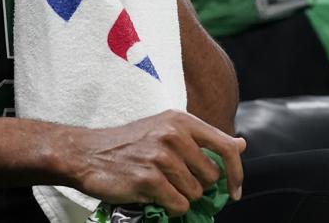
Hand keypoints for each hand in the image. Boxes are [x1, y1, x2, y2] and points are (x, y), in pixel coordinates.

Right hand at [72, 110, 245, 215]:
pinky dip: (169, 207)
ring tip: (158, 185)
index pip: (225, 147)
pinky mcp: (149, 179)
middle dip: (197, 186)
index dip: (236, 172)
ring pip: (195, 193)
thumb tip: (241, 144)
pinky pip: (179, 205)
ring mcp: (161, 156)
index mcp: (181, 120)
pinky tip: (153, 195)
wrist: (87, 153)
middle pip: (211, 176)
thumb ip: (203, 139)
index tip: (235, 190)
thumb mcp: (166, 129)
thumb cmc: (129, 144)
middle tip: (174, 181)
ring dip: (180, 197)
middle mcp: (173, 134)